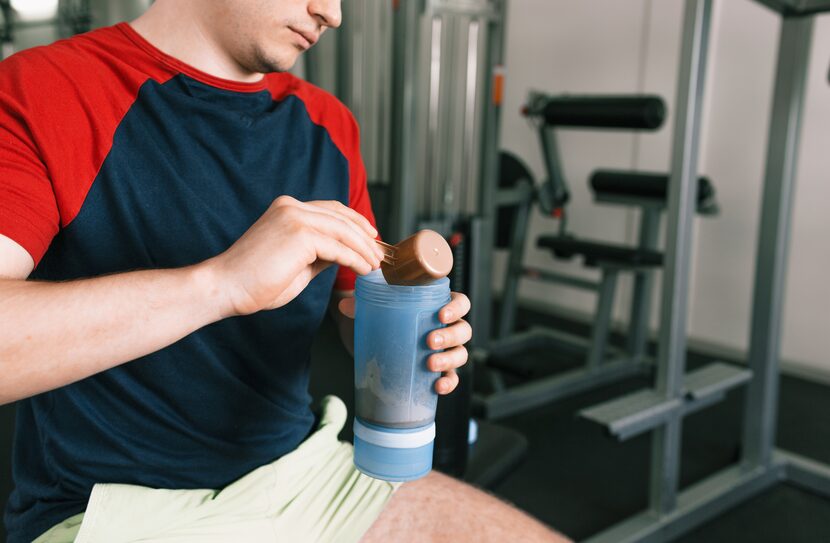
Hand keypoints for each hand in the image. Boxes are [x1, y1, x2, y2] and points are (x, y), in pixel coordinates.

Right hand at [210, 196, 384, 315]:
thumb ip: (318, 253)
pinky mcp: (299, 234)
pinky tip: (363, 269)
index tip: (371, 237)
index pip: (331, 209)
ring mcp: (295, 217)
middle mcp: (291, 207)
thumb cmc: (255, 281)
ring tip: (375, 265)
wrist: (226, 287)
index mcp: (287, 208)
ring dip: (364, 249)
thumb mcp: (296, 263)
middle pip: (341, 217)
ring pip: (343, 231)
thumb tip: (343, 255)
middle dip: (365, 236)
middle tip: (380, 254)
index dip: (355, 222)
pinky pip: (338, 247)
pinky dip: (355, 259)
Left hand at [338, 291, 471, 394]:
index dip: (456, 308)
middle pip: (464, 329)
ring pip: (461, 353)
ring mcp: (447, 350)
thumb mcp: (377, 309)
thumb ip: (363, 305)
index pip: (460, 302)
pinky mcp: (441, 370)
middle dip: (450, 336)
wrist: (381, 341)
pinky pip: (453, 377)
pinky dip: (449, 383)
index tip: (441, 315)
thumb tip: (345, 306)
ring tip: (430, 364)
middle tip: (430, 341)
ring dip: (450, 359)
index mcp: (439, 306)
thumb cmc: (388, 319)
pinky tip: (438, 387)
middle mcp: (448, 328)